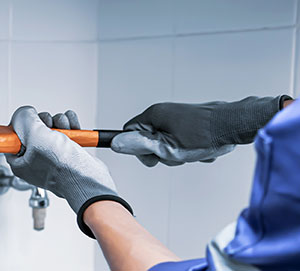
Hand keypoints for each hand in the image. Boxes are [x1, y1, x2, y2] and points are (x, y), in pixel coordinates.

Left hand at [5, 106, 131, 237]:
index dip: (21, 125)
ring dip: (60, 122)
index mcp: (19, 161)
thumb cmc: (62, 168)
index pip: (12, 137)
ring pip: (51, 127)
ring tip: (65, 130)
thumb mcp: (35, 137)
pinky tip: (75, 129)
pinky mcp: (67, 151)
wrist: (88, 178)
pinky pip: (65, 130)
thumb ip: (24, 119)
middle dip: (44, 122)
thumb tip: (24, 112)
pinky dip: (71, 125)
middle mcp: (34, 159)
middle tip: (49, 127)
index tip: (28, 120)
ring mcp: (51, 155)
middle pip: (33, 128)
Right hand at [111, 96, 289, 166]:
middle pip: (149, 139)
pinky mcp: (190, 121)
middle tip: (177, 155)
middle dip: (163, 153)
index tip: (153, 156)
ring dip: (179, 152)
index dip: (139, 149)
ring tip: (193, 151)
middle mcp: (164, 112)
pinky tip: (202, 148)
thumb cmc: (206, 134)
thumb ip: (140, 146)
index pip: (130, 132)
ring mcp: (178, 116)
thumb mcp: (167, 147)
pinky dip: (190, 148)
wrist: (235, 125)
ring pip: (167, 142)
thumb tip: (116, 143)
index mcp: (154, 114)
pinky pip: (182, 140)